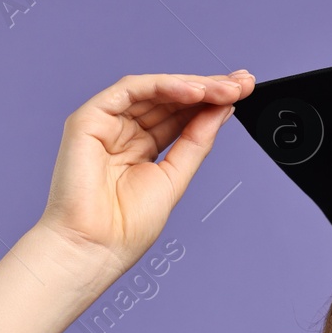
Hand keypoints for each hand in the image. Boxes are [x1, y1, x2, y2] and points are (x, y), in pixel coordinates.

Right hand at [37, 71, 254, 272]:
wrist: (96, 248)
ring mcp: (105, 124)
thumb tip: (220, 111)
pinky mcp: (88, 119)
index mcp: (141, 149)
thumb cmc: (125, 227)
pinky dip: (164, 86)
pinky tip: (195, 92)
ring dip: (194, 86)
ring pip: (154, 90)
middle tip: (242, 84)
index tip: (242, 93)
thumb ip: (196, 141)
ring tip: (226, 89)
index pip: (180, 116)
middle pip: (170, 100)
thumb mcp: (175, 177)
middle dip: (209, 89)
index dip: (211, 102)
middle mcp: (123, 133)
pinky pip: (130, 91)